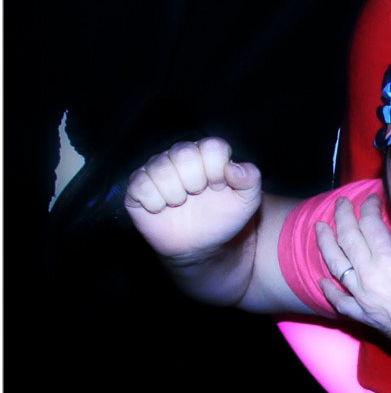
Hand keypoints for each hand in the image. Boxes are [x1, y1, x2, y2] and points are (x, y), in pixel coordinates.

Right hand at [124, 138, 261, 259]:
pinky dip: (154, 202)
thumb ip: (251, 179)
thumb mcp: (247, 201)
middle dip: (195, 183)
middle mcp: (179, 155)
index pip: (212, 147)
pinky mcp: (138, 186)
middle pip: (184, 154)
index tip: (219, 187)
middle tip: (197, 195)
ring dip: (176, 195)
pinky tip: (162, 208)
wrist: (202, 246)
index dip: (217, 171)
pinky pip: (140, 185)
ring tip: (180, 203)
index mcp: (207, 152)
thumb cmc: (223, 218)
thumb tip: (234, 168)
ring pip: (161, 169)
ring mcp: (156, 168)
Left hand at [316, 194, 390, 370]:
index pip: (371, 225)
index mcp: (389, 261)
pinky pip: (339, 300)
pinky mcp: (362, 314)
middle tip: (340, 203)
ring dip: (326, 243)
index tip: (370, 199)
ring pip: (336, 264)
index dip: (369, 207)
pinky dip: (330, 290)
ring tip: (320, 228)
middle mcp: (371, 276)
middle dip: (343, 216)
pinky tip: (323, 280)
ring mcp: (363, 296)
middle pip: (349, 239)